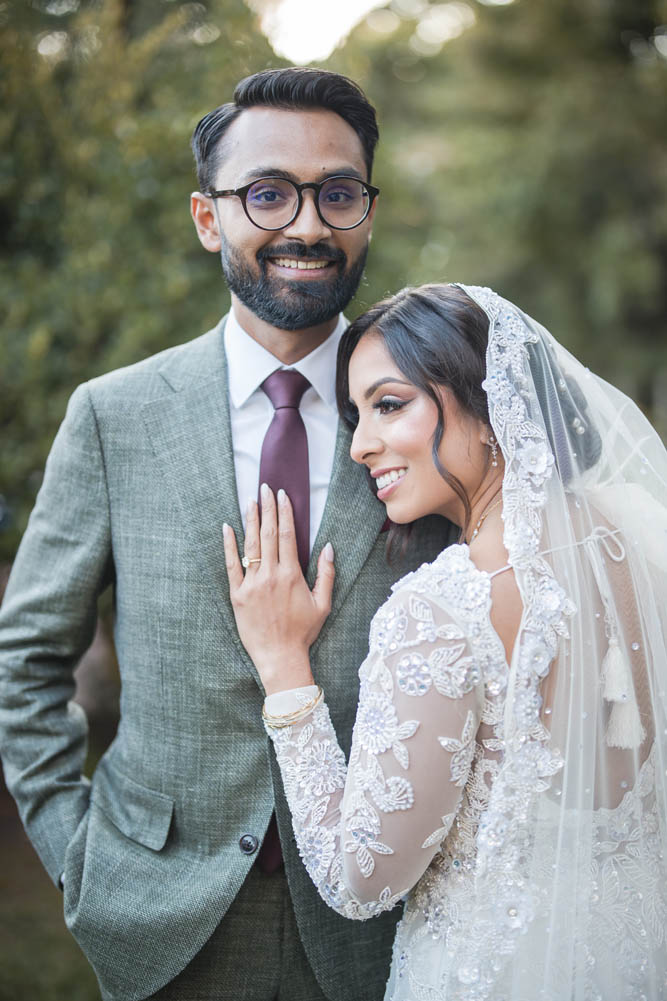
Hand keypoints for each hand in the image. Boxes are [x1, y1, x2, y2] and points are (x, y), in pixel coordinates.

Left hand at [223, 485, 334, 694]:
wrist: (280, 657)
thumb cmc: (303, 632)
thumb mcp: (323, 604)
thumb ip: (326, 573)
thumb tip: (329, 546)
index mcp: (292, 575)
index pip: (287, 535)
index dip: (284, 513)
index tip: (282, 495)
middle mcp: (271, 576)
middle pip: (268, 534)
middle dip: (267, 509)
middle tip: (264, 488)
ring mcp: (252, 584)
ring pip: (250, 545)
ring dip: (250, 520)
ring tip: (249, 501)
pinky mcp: (237, 595)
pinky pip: (231, 565)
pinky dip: (229, 546)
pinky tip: (227, 528)